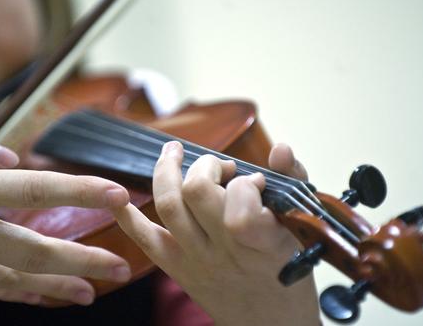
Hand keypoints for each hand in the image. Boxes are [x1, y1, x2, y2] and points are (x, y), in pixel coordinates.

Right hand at [0, 101, 131, 305]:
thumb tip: (9, 159)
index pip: (39, 192)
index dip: (84, 194)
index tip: (120, 196)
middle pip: (37, 251)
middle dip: (85, 261)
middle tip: (122, 267)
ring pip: (15, 280)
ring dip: (57, 287)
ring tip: (91, 294)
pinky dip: (16, 293)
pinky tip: (36, 295)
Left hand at [111, 141, 320, 324]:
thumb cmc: (290, 274)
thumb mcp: (302, 229)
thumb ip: (293, 182)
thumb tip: (279, 148)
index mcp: (263, 242)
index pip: (240, 200)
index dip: (244, 181)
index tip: (255, 181)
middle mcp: (225, 251)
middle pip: (196, 192)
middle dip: (206, 165)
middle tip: (220, 168)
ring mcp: (197, 260)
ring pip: (169, 206)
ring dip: (166, 171)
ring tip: (173, 154)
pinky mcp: (178, 269)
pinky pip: (146, 239)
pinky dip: (127, 216)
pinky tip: (119, 197)